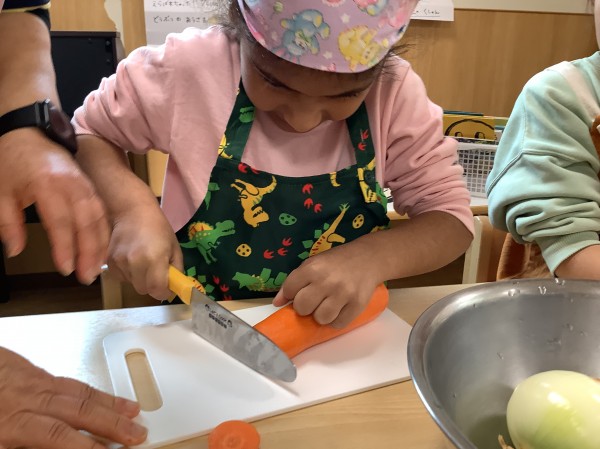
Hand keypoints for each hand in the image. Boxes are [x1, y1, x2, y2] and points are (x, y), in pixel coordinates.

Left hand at [0, 128, 108, 284]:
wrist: (27, 131)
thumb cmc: (13, 158)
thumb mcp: (1, 192)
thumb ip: (8, 224)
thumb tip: (14, 250)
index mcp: (48, 185)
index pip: (61, 222)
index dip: (65, 248)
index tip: (65, 268)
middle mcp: (72, 185)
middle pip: (88, 222)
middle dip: (90, 251)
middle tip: (87, 275)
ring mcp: (84, 184)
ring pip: (99, 217)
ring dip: (101, 244)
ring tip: (98, 266)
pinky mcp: (89, 185)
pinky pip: (101, 211)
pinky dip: (104, 231)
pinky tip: (101, 247)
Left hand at [0, 346, 146, 448]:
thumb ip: (17, 444)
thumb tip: (58, 444)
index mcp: (13, 424)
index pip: (60, 439)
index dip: (88, 448)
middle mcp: (29, 399)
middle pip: (79, 412)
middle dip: (113, 425)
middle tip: (138, 434)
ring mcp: (32, 381)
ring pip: (79, 391)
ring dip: (109, 403)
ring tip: (133, 412)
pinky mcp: (31, 370)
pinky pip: (68, 379)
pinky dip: (91, 388)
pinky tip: (102, 395)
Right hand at [107, 204, 181, 299]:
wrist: (133, 211)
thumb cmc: (158, 228)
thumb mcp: (175, 248)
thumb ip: (176, 270)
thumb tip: (176, 287)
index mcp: (154, 259)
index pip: (157, 290)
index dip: (165, 292)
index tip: (168, 287)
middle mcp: (135, 263)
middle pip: (144, 290)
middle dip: (153, 285)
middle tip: (157, 273)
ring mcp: (120, 263)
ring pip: (132, 284)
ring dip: (141, 279)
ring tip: (144, 262)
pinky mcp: (110, 262)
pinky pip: (122, 278)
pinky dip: (129, 274)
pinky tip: (133, 260)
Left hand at [273, 243, 380, 327]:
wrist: (369, 258)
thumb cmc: (336, 262)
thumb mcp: (313, 264)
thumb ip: (294, 281)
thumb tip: (277, 303)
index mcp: (312, 268)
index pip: (290, 290)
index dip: (292, 294)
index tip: (299, 293)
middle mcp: (327, 281)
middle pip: (303, 308)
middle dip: (305, 307)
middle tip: (313, 301)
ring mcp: (343, 293)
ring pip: (321, 319)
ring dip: (321, 316)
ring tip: (327, 306)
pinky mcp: (357, 304)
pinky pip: (339, 324)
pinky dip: (336, 320)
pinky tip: (339, 309)